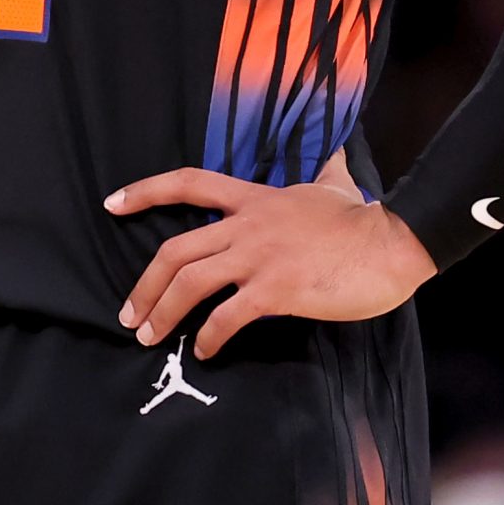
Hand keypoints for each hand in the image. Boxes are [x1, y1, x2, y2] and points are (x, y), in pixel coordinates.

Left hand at [107, 162, 434, 358]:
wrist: (391, 243)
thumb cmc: (363, 218)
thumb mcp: (335, 184)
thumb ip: (326, 171)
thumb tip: (336, 154)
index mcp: (254, 198)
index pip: (188, 183)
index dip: (145, 192)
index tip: (112, 203)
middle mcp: (247, 225)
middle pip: (175, 249)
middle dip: (145, 285)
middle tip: (130, 315)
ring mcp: (259, 257)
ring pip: (190, 282)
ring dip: (163, 313)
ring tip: (150, 338)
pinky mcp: (276, 290)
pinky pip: (227, 317)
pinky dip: (208, 337)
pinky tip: (204, 351)